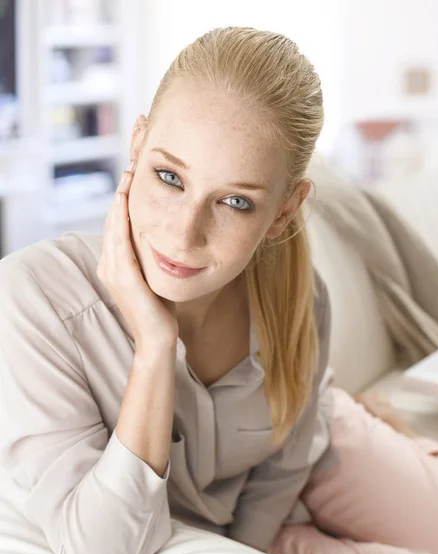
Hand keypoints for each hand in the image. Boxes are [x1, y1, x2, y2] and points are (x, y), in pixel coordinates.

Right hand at [97, 161, 178, 352]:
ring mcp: (113, 271)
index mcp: (114, 265)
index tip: (135, 176)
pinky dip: (121, 219)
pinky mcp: (123, 277)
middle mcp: (108, 265)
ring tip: (127, 174)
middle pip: (113, 220)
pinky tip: (124, 200)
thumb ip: (151, 258)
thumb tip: (164, 238)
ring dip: (120, 198)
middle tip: (130, 164)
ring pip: (113, 225)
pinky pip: (119, 241)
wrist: (158, 339)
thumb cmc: (160, 310)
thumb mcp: (154, 276)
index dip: (124, 200)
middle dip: (121, 191)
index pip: (118, 226)